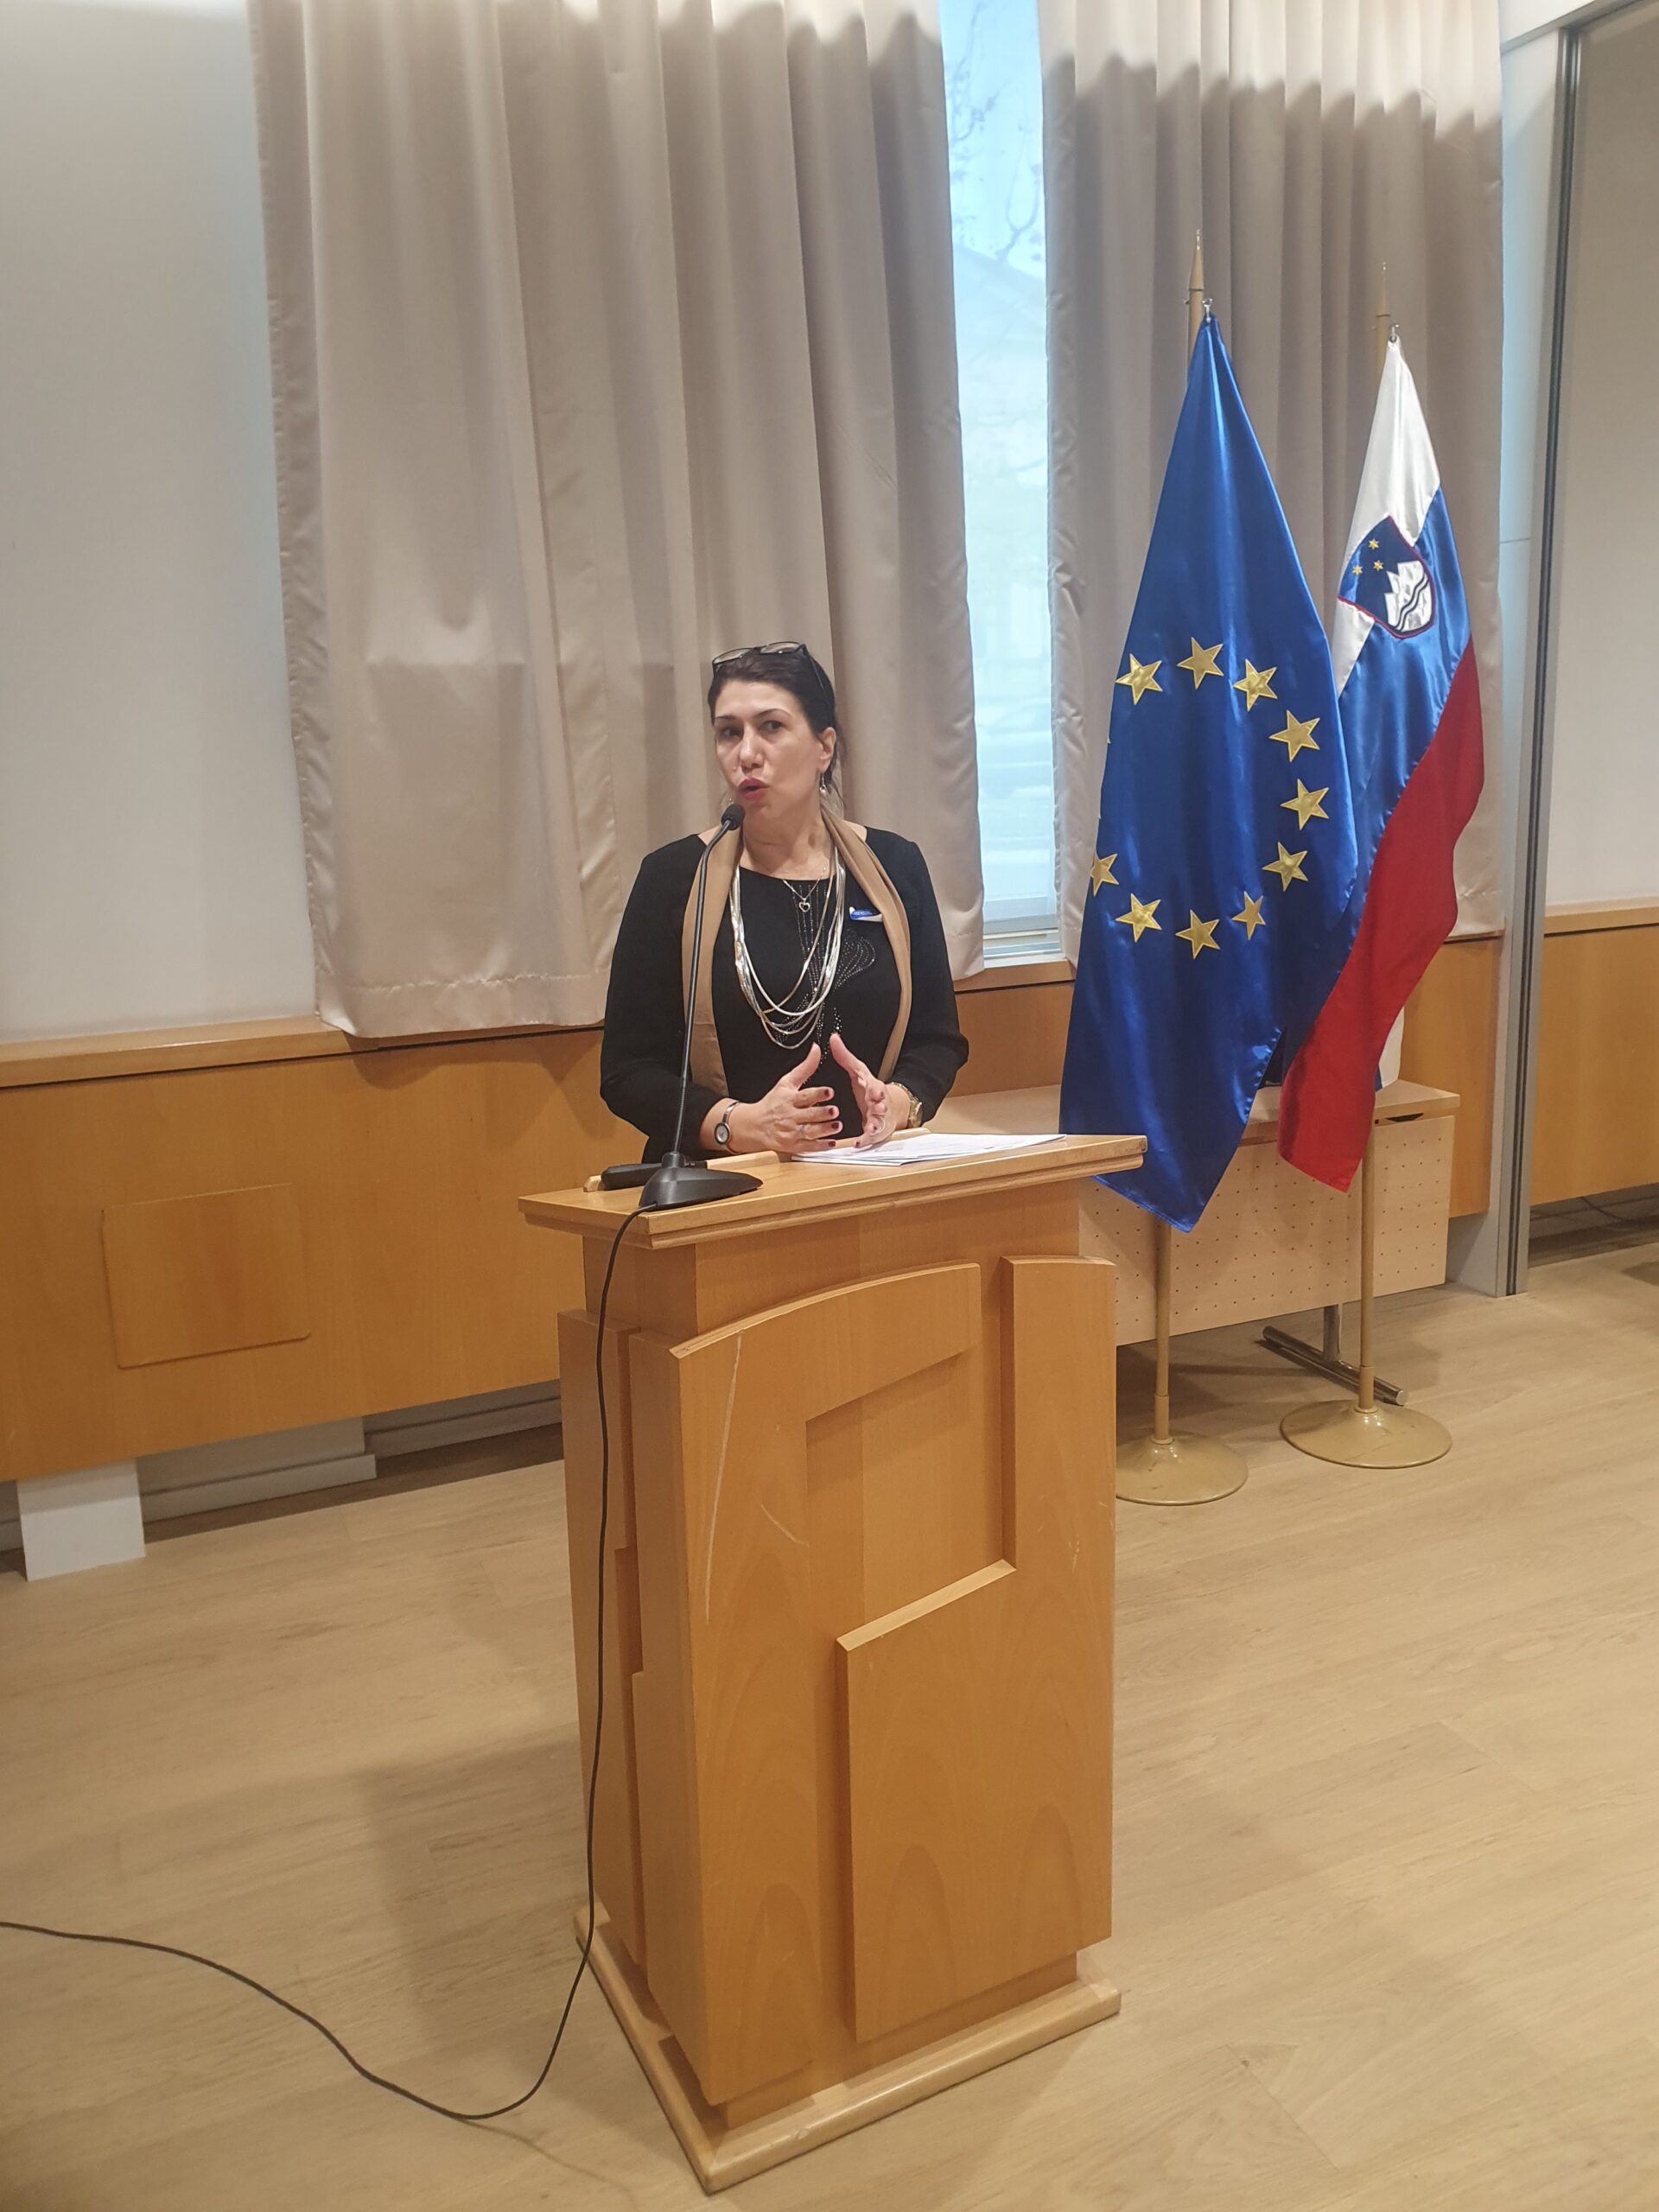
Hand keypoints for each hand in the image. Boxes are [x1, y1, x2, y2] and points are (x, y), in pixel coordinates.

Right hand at [724, 1045, 841, 1155]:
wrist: (754, 1125)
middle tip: (834, 1110)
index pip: (805, 1096)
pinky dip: (820, 1145)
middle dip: (822, 1113)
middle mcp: (791, 1116)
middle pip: (808, 1115)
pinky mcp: (794, 1145)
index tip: (829, 1091)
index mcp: (789, 1099)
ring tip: (837, 1126)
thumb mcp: (786, 1082)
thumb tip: (816, 1050)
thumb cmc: (772, 1103)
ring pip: (810, 1132)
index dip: (817, 1094)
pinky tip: (832, 1142)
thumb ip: (805, 1067)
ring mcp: (792, 1132)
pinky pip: (808, 1146)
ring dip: (824, 1130)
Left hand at [830, 1033, 909, 1147]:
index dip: (876, 1089)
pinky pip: (870, 1137)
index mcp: (874, 1087)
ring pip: (879, 1121)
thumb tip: (833, 1038)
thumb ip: (844, 1056)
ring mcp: (878, 1117)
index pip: (877, 1086)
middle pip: (881, 1104)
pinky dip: (865, 1140)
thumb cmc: (870, 1088)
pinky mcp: (875, 1130)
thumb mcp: (858, 1071)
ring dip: (876, 1124)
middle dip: (880, 1106)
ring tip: (871, 1128)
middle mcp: (878, 1103)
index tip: (876, 1091)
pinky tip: (857, 1144)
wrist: (889, 1106)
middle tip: (878, 1108)